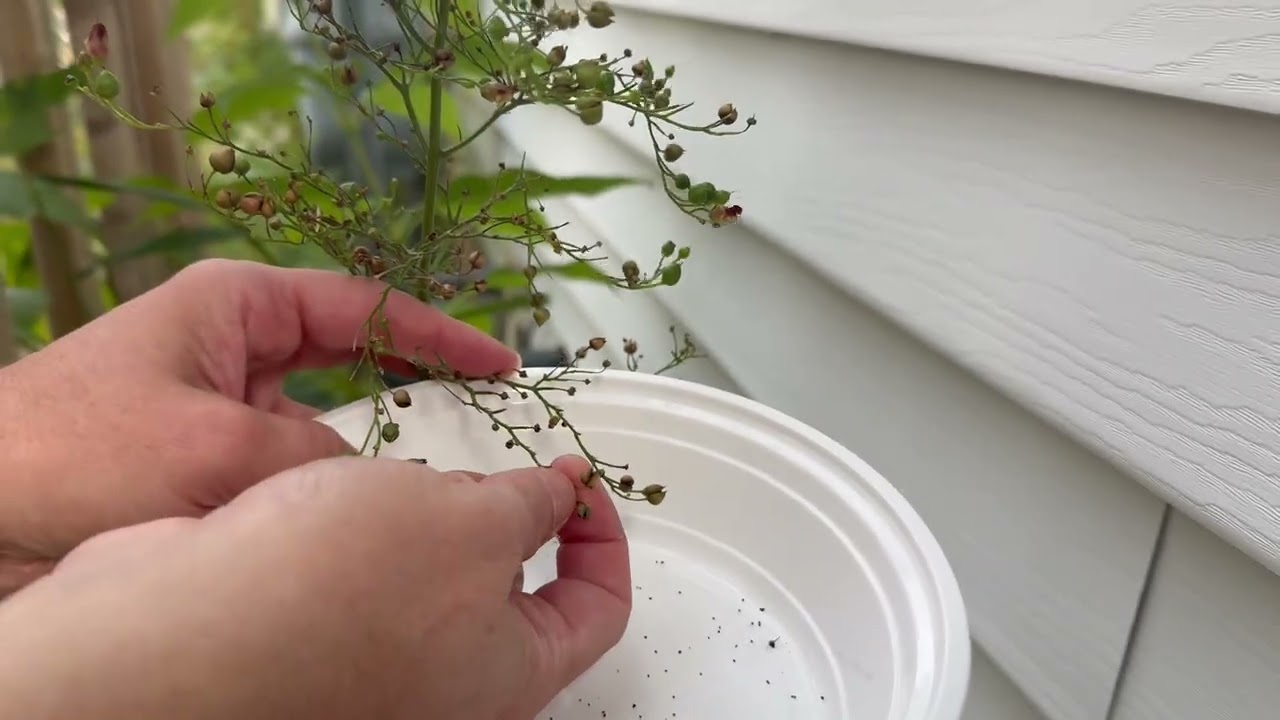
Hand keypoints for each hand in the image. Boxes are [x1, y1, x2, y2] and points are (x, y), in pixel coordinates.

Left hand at [0, 259, 518, 594]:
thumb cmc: (60, 452)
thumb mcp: (215, 450)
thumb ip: (314, 459)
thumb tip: (368, 482)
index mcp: (237, 306)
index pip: (366, 309)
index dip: (441, 336)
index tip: (497, 363)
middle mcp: (232, 349)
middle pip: (354, 362)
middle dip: (414, 393)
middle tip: (479, 422)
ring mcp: (219, 406)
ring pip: (324, 426)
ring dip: (362, 455)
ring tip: (420, 479)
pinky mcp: (203, 460)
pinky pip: (288, 468)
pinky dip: (321, 489)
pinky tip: (348, 514)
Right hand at [0, 454, 630, 719]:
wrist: (168, 639)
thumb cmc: (331, 591)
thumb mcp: (467, 523)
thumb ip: (530, 504)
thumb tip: (566, 491)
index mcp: (507, 677)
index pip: (598, 609)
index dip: (604, 539)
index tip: (580, 482)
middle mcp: (445, 686)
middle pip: (512, 598)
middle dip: (503, 520)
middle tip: (485, 466)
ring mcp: (374, 668)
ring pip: (426, 580)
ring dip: (421, 520)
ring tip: (398, 482)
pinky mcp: (310, 641)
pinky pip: (356, 579)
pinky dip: (358, 533)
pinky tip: (334, 498)